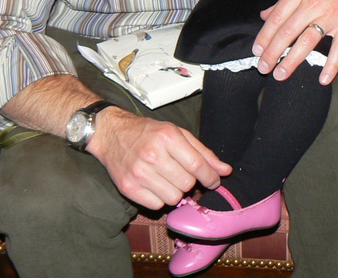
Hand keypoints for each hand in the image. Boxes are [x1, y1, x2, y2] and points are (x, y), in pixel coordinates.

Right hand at [88, 107, 231, 209]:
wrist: (112, 134)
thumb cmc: (148, 133)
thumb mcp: (177, 133)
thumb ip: (202, 153)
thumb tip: (225, 171)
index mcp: (167, 137)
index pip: (197, 166)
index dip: (210, 177)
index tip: (213, 181)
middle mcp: (152, 154)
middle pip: (187, 184)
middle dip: (190, 182)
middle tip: (182, 174)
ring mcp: (138, 172)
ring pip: (173, 198)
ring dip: (175, 192)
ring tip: (168, 179)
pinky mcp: (128, 187)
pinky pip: (156, 205)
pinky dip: (159, 199)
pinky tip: (155, 185)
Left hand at [253, 0, 337, 84]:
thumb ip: (286, 0)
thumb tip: (265, 15)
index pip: (277, 17)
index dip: (265, 36)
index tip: (257, 51)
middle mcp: (314, 2)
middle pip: (287, 32)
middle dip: (272, 52)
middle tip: (263, 67)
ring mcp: (332, 15)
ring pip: (307, 42)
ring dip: (291, 61)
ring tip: (280, 74)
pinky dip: (331, 66)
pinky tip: (323, 79)